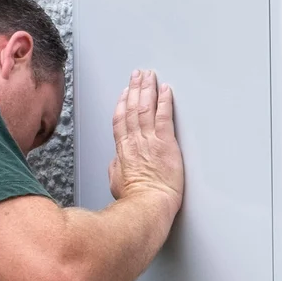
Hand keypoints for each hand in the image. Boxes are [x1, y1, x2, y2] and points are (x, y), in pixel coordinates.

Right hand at [108, 70, 183, 213]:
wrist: (147, 205)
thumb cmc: (134, 200)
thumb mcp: (117, 183)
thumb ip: (116, 168)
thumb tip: (116, 163)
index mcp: (123, 150)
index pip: (121, 120)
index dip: (123, 103)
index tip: (125, 93)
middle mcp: (134, 141)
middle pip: (133, 108)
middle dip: (135, 89)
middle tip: (139, 75)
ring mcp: (150, 140)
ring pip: (146, 107)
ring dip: (148, 89)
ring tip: (150, 76)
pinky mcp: (165, 143)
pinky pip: (164, 116)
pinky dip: (165, 101)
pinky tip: (166, 90)